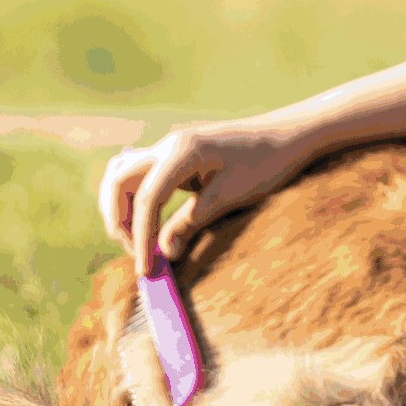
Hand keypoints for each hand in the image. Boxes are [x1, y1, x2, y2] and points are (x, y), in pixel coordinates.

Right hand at [98, 123, 308, 276]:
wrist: (287, 136)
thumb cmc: (266, 163)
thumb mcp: (230, 196)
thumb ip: (191, 222)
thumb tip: (163, 253)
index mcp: (182, 151)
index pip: (147, 198)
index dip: (141, 237)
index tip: (147, 269)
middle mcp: (168, 145)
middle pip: (119, 181)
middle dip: (119, 220)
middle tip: (137, 254)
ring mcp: (169, 148)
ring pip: (123, 176)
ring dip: (122, 208)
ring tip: (138, 241)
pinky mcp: (175, 157)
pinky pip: (140, 176)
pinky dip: (135, 199)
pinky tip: (147, 222)